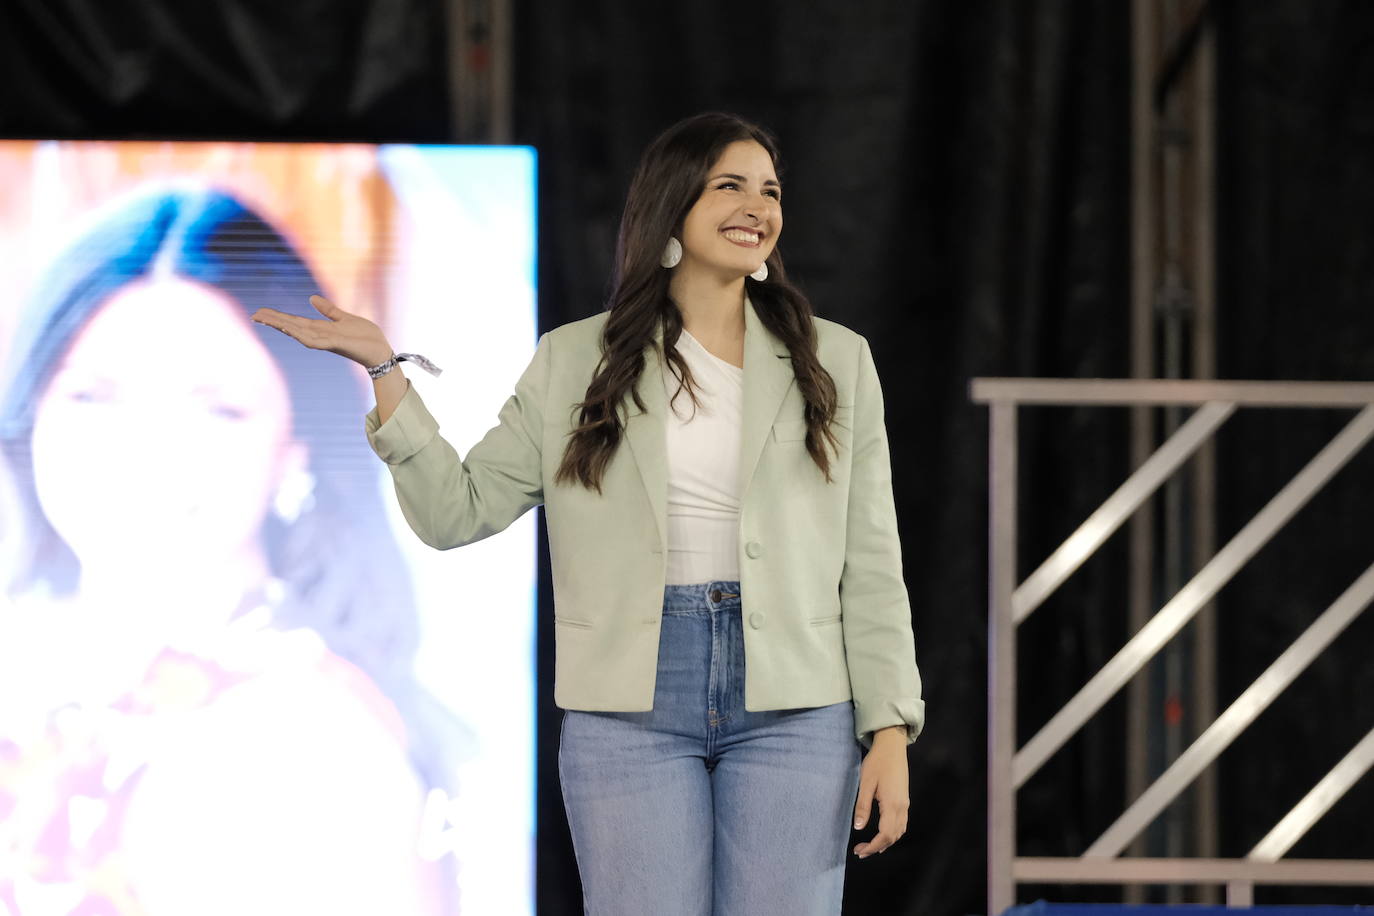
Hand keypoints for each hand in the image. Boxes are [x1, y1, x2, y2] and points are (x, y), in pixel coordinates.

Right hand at [251, 295, 393, 367]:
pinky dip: (302, 335)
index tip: (261, 312)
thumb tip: (311, 298)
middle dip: (274, 321)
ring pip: (299, 333)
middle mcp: (320, 335)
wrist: (380, 350)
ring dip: (283, 326)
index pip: (295, 321)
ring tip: (266, 319)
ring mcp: (326, 341)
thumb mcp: (344, 318)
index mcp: (321, 329)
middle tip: (255, 314)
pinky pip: (315, 341)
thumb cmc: (365, 336)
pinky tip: (290, 330)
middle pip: (292, 326)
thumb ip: (328, 310)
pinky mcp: (336, 344)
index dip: (278, 317)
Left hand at [852, 726, 908, 858]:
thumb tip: (858, 827)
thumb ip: (862, 806)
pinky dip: (892, 834)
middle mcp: (902, 807)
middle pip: (893, 836)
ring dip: (885, 842)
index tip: (860, 851)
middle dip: (877, 847)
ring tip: (869, 846)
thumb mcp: (865, 783)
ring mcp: (905, 803)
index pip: (884, 835)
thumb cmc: (877, 762)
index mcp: (892, 804)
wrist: (892, 747)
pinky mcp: (904, 799)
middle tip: (860, 851)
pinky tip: (883, 834)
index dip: (873, 846)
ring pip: (899, 831)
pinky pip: (901, 823)